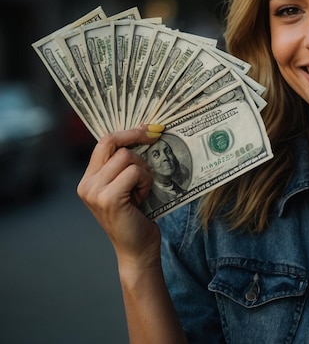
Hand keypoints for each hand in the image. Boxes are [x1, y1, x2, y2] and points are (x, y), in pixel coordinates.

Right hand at [77, 125, 164, 268]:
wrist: (138, 248)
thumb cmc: (138, 216)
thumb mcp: (128, 186)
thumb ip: (126, 164)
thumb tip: (147, 132)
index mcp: (89, 178)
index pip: (105, 141)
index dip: (129, 131)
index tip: (150, 129)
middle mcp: (87, 184)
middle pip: (114, 144)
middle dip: (138, 145)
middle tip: (152, 154)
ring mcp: (95, 191)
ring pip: (127, 157)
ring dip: (143, 171)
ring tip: (142, 190)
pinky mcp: (108, 198)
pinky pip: (134, 172)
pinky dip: (145, 181)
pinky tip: (143, 196)